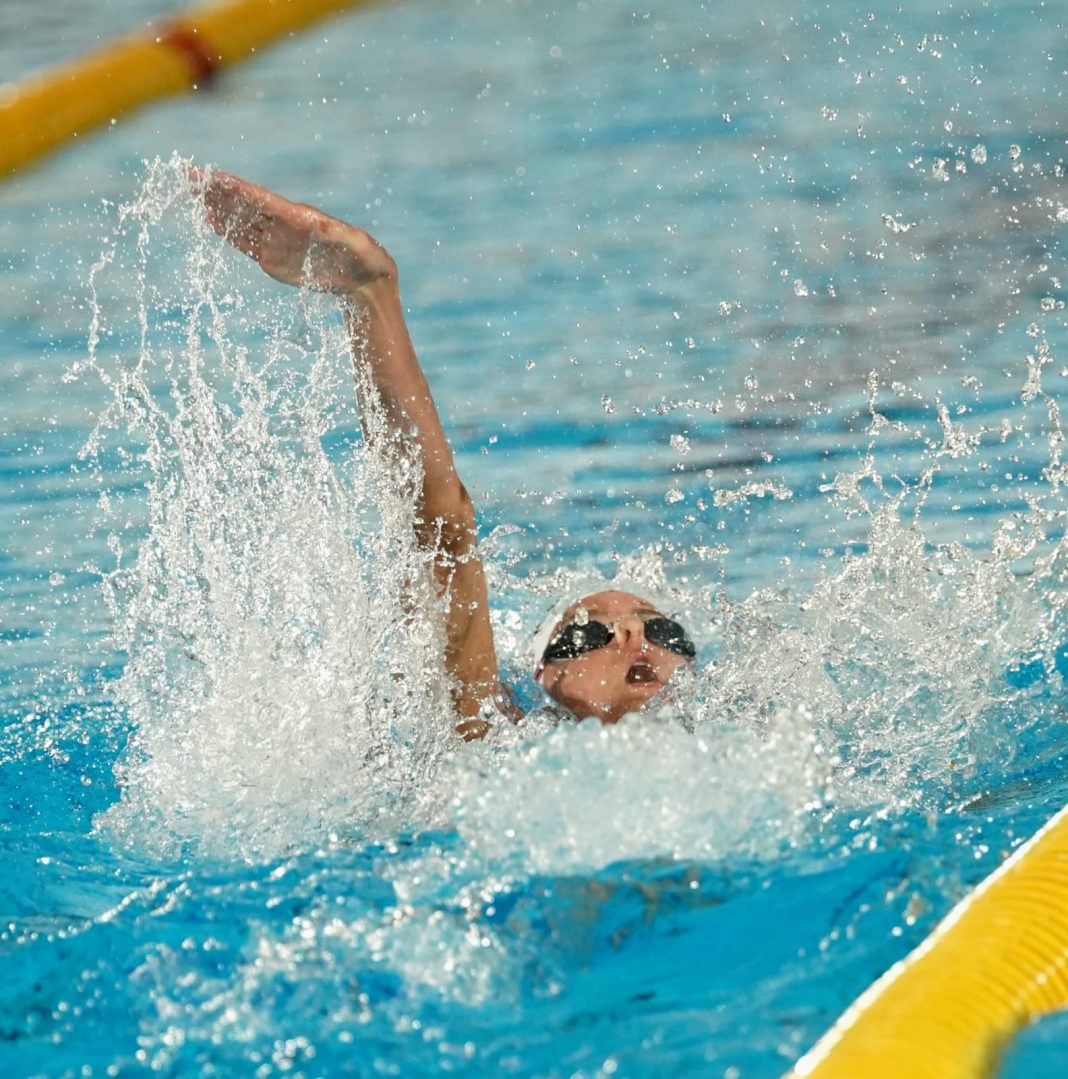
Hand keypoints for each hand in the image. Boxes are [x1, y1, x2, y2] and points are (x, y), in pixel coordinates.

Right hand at [192, 167, 396, 297]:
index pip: (262, 200)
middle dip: (218, 192)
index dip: (237, 189)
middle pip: (245, 205)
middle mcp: (284, 226)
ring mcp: (277, 242)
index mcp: (300, 217)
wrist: (364, 281)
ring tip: (194, 195)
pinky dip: (228, 233)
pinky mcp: (274, 261)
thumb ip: (340, 236)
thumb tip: (325, 226)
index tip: (213, 177)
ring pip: (242, 222)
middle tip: (190, 178)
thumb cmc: (365, 258)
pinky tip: (211, 221)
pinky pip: (245, 244)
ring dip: (218, 209)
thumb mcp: (357, 245)